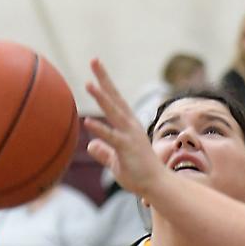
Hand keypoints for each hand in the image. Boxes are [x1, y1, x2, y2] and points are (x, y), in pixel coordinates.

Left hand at [82, 59, 167, 196]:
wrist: (157, 185)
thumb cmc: (139, 174)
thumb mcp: (116, 161)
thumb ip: (103, 151)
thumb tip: (90, 145)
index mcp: (127, 125)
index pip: (114, 101)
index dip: (105, 85)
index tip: (95, 68)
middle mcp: (130, 125)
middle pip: (114, 98)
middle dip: (104, 79)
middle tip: (94, 60)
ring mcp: (129, 136)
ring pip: (113, 113)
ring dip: (101, 98)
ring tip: (88, 84)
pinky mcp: (127, 149)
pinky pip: (111, 137)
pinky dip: (99, 129)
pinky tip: (87, 122)